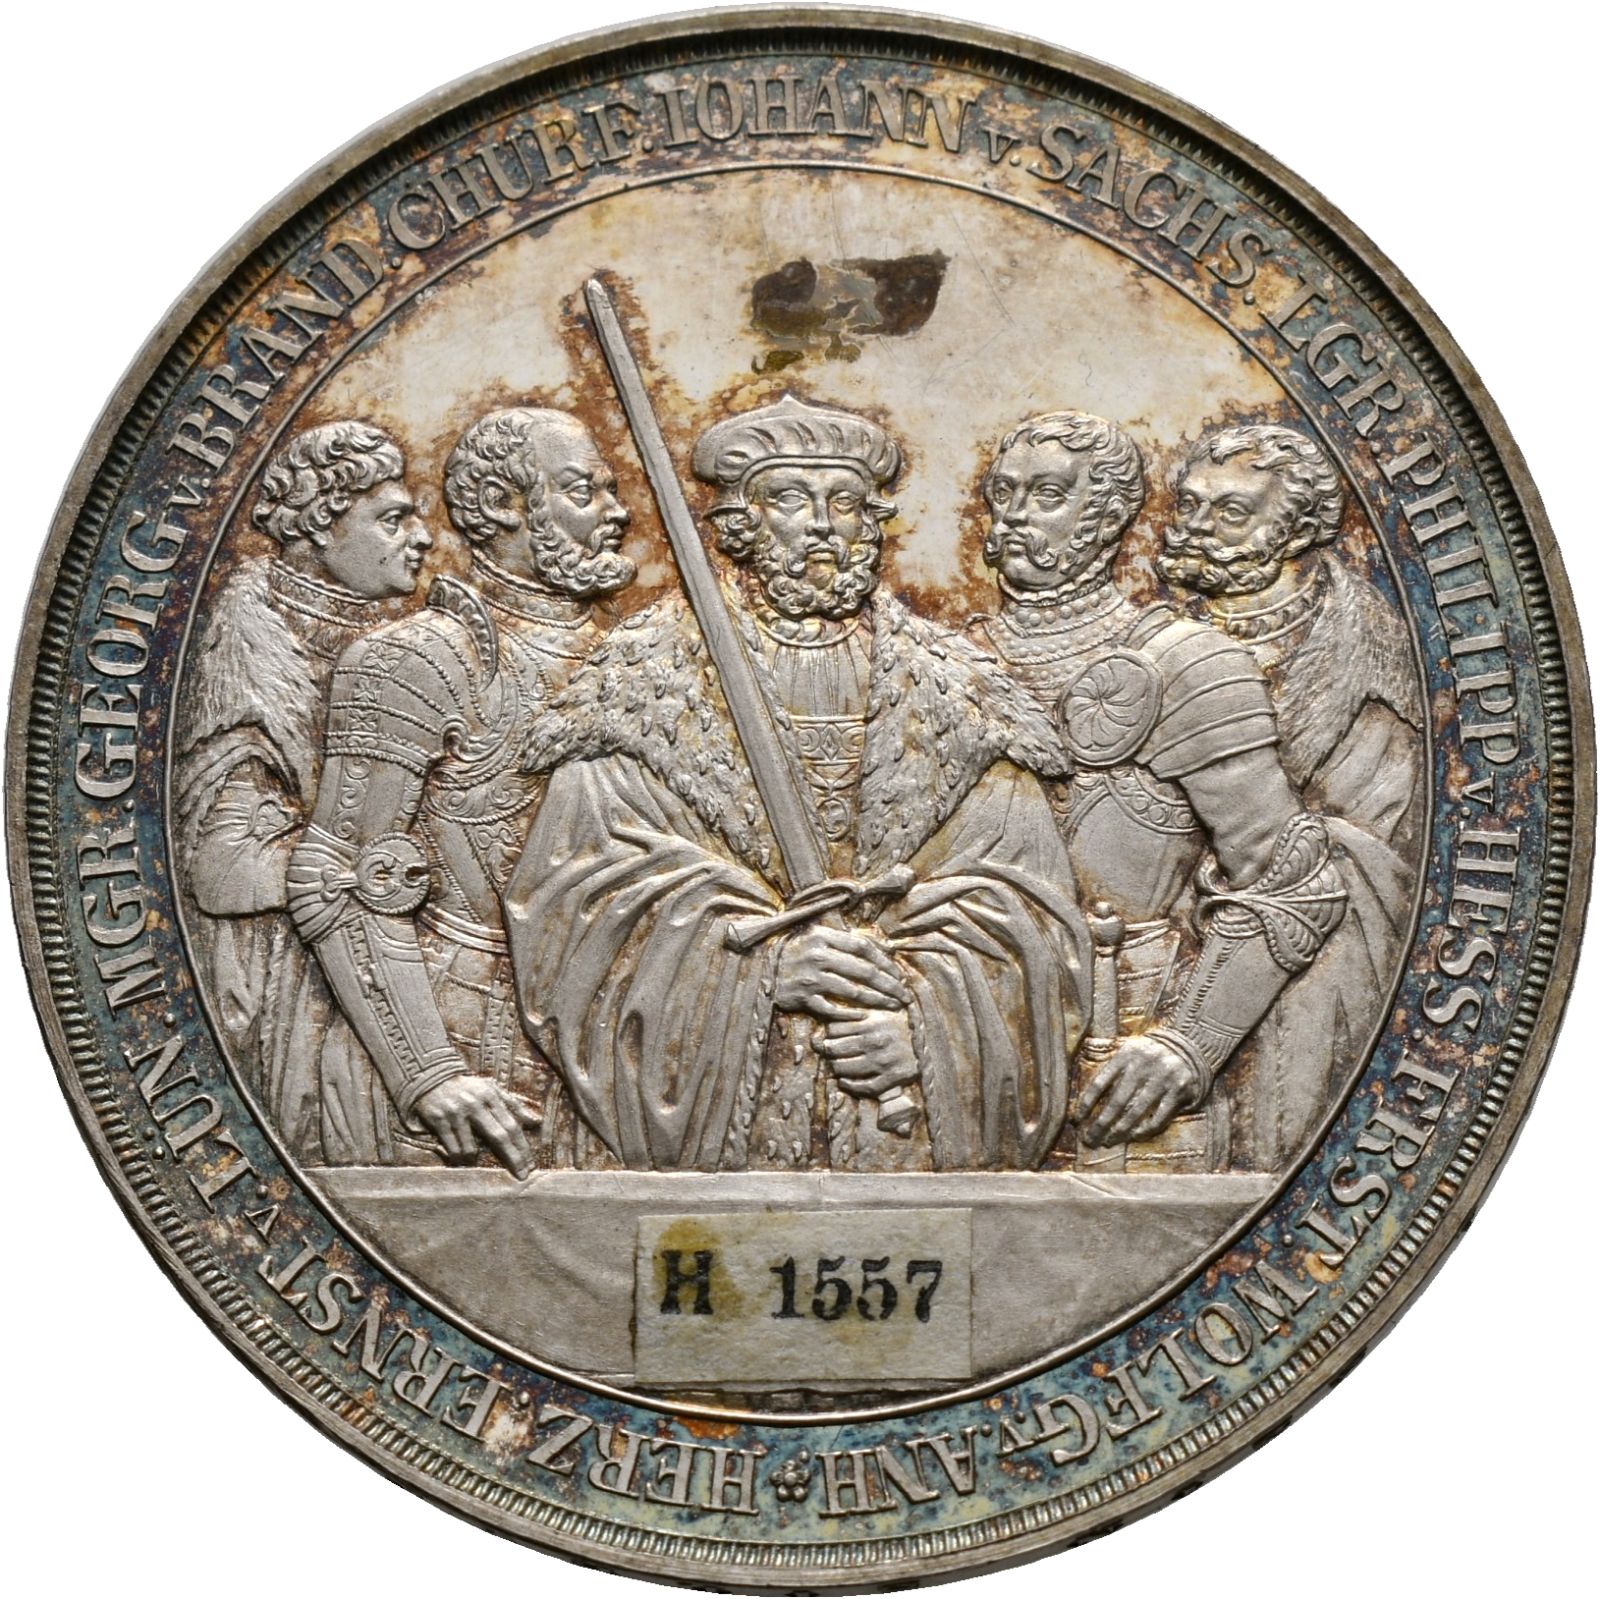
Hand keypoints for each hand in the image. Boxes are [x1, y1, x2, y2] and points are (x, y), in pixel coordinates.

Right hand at [414, 1075, 540, 1177]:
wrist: (432, 1077)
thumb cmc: (468, 1088)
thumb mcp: (492, 1090)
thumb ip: (514, 1106)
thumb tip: (536, 1122)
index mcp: (491, 1096)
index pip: (511, 1125)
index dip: (522, 1147)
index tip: (530, 1165)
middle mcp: (475, 1105)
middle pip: (499, 1137)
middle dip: (513, 1158)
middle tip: (521, 1175)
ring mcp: (456, 1113)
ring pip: (471, 1149)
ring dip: (474, 1160)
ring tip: (474, 1161)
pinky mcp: (438, 1120)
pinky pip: (452, 1149)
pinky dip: (457, 1158)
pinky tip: (459, 1159)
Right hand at [773, 925, 912, 1020]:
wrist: (759, 970)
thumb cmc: (794, 953)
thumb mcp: (815, 938)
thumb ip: (843, 942)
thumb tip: (882, 949)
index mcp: (823, 936)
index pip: (863, 947)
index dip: (886, 962)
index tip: (900, 975)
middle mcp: (817, 955)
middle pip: (863, 970)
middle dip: (889, 985)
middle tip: (904, 996)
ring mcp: (809, 977)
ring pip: (852, 991)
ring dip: (876, 1001)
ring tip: (892, 1007)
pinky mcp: (801, 997)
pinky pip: (831, 1008)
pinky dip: (849, 1013)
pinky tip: (864, 1016)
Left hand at [814, 1009, 918, 1097]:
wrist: (933, 1040)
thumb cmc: (901, 1024)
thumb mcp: (880, 1012)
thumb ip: (856, 1014)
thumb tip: (827, 1020)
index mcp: (872, 1021)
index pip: (834, 1029)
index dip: (827, 1034)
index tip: (826, 1037)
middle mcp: (876, 1041)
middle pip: (835, 1049)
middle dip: (828, 1051)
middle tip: (828, 1052)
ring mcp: (884, 1061)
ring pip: (846, 1069)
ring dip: (836, 1068)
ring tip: (836, 1065)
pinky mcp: (894, 1078)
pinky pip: (864, 1087)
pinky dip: (850, 1086)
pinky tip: (844, 1082)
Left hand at [1075, 1036, 1202, 1146]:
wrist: (1188, 1046)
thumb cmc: (1148, 1054)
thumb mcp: (1128, 1051)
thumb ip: (1110, 1068)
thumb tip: (1085, 1097)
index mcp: (1125, 1055)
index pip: (1100, 1083)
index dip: (1086, 1103)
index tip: (1077, 1120)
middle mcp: (1143, 1066)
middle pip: (1117, 1101)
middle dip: (1101, 1124)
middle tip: (1090, 1140)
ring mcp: (1162, 1079)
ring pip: (1136, 1111)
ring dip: (1120, 1130)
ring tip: (1108, 1142)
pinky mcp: (1178, 1091)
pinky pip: (1159, 1116)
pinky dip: (1145, 1129)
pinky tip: (1133, 1136)